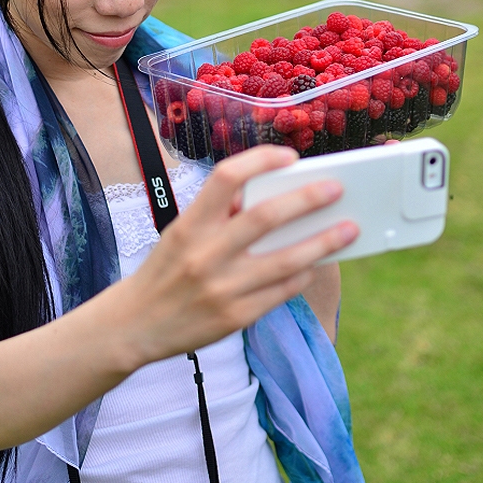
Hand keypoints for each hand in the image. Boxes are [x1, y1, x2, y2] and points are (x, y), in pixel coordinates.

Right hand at [119, 145, 358, 363]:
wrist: (134, 325)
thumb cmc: (164, 271)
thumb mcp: (180, 234)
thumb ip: (218, 216)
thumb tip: (268, 197)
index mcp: (189, 225)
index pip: (227, 178)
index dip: (260, 161)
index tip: (289, 157)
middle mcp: (205, 254)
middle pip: (265, 217)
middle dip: (307, 199)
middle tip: (336, 188)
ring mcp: (222, 288)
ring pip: (286, 260)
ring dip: (323, 242)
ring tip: (348, 229)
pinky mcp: (235, 317)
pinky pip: (281, 291)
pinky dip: (303, 274)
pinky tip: (316, 263)